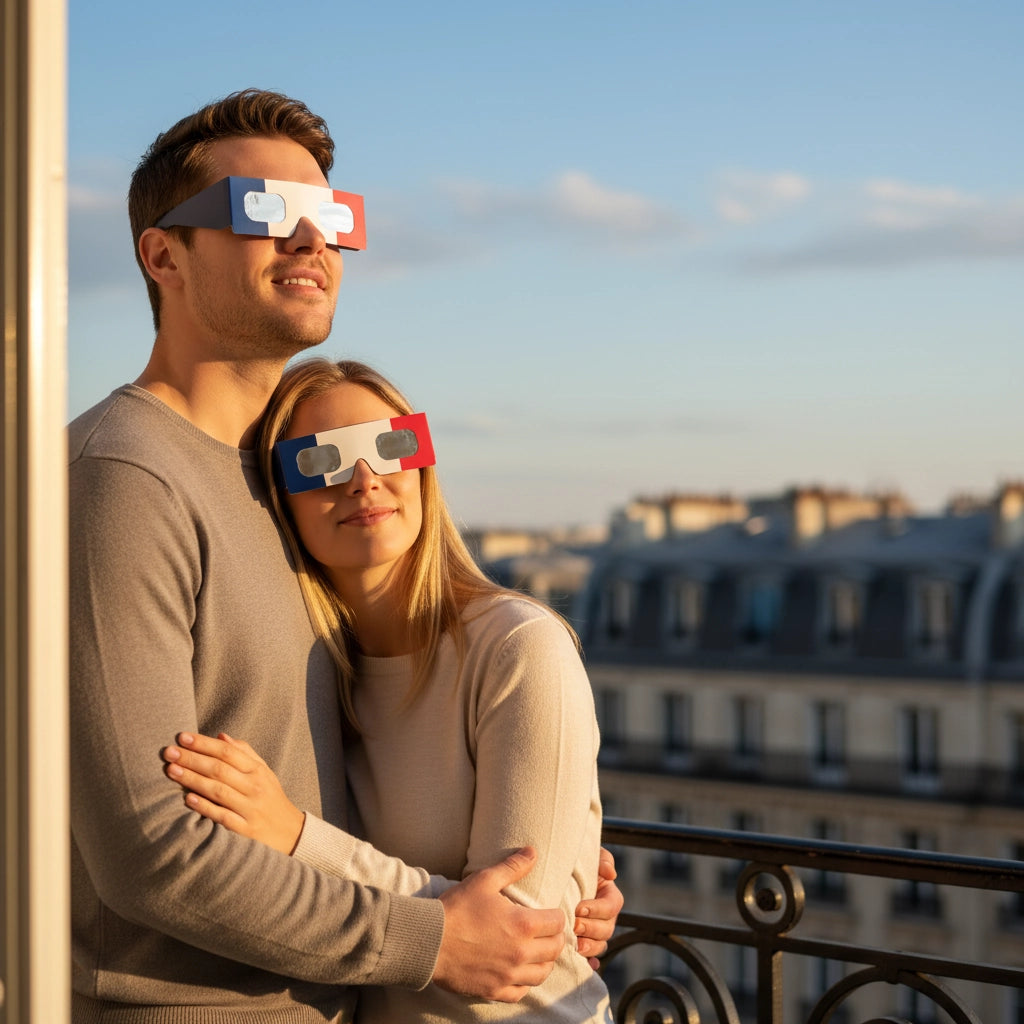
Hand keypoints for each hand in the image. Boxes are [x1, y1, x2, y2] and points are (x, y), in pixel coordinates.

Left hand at [162, 732, 304, 855]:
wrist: (290, 832)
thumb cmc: (270, 797)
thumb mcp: (263, 771)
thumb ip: (243, 753)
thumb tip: (220, 736)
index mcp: (257, 770)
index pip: (228, 752)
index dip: (204, 743)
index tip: (182, 737)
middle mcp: (254, 787)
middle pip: (219, 769)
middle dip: (192, 759)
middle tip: (169, 752)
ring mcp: (250, 808)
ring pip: (218, 790)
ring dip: (193, 779)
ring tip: (172, 770)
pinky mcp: (245, 829)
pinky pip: (222, 816)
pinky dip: (205, 807)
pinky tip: (188, 799)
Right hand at [434, 847, 565, 1001]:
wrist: (429, 940)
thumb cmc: (457, 908)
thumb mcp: (485, 880)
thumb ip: (512, 867)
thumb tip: (533, 851)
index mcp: (523, 925)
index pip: (557, 923)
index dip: (556, 916)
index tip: (549, 914)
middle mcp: (521, 953)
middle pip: (555, 949)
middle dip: (555, 938)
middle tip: (546, 931)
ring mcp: (508, 975)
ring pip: (543, 973)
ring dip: (545, 961)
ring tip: (538, 951)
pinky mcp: (494, 990)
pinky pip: (521, 992)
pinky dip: (525, 982)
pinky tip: (519, 972)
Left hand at [574, 846, 623, 966]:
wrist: (551, 874)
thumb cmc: (571, 862)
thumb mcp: (587, 855)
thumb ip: (602, 859)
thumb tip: (610, 873)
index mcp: (608, 894)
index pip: (613, 905)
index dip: (598, 909)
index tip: (579, 908)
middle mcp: (604, 915)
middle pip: (608, 928)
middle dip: (592, 929)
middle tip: (574, 926)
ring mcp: (594, 931)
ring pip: (601, 945)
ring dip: (590, 946)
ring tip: (575, 945)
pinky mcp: (582, 942)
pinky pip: (591, 958)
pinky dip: (590, 962)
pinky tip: (583, 964)